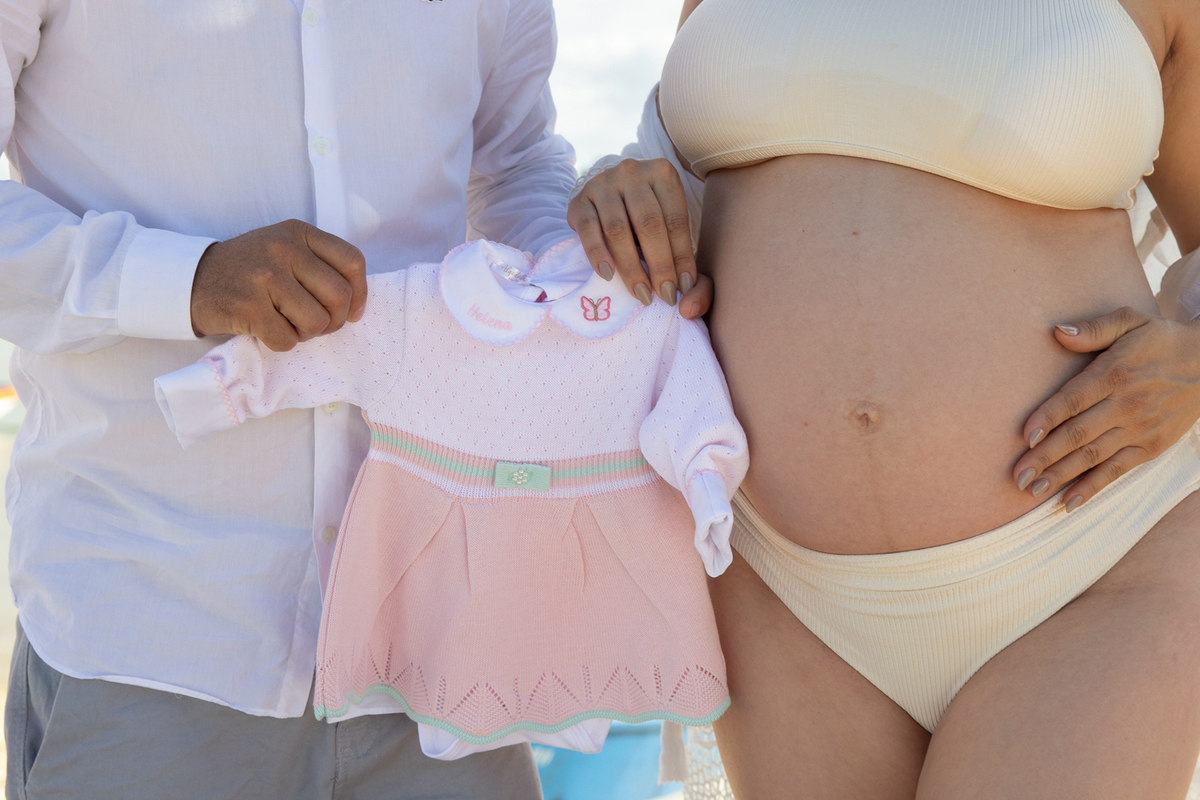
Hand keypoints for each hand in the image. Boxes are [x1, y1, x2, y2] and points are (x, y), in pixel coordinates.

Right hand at [190, 219, 367, 351]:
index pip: (352, 262)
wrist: (192, 280)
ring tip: (287, 323)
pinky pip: (288, 340)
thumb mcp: (284, 249)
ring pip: (317, 322)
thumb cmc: (249, 270)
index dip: (360, 293)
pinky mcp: (248, 307)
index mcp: (299, 233)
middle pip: (339, 297)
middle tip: (315, 324)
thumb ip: (320, 265)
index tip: (353, 312)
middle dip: (334, 320)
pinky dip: (281, 342)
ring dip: (306, 333)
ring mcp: (265, 277)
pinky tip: (267, 329)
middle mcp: (284, 249)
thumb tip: (357, 304)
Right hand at [567, 158, 712, 318]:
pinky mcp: (579, 200)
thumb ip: (684, 255)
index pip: (675, 220)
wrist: (604, 192)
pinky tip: (608, 276)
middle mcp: (632, 172)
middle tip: (665, 295)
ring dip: (631, 267)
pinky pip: (589, 230)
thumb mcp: (667, 222)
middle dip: (660, 265)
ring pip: (618, 229)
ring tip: (641, 293)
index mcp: (662, 173)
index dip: (681, 256)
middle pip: (649, 224)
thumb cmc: (642, 213)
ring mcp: (603, 183)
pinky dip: (598, 255)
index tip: (683, 287)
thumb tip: (690, 296)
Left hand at [1013, 307, 1199, 510]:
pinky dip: (1092, 487)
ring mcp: (1138, 429)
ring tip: (1033, 490)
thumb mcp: (1130, 321)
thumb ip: (1093, 329)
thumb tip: (1057, 332)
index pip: (1073, 400)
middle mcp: (1125, 405)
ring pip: (1093, 456)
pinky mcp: (1151, 447)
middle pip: (1077, 434)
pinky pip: (1117, 470)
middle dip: (1045, 457)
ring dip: (1061, 475)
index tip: (1025, 436)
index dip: (1048, 418)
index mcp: (1114, 374)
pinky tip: (1069, 503)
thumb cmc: (1161, 340)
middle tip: (1017, 475)